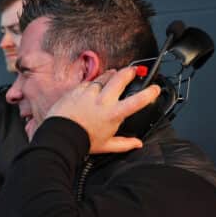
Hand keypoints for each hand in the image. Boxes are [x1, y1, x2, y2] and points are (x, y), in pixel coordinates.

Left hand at [46, 67, 160, 153]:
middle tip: (133, 71)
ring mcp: (90, 93)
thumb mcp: (107, 145)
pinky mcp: (78, 90)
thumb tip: (137, 144)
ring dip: (111, 75)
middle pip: (121, 78)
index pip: (137, 101)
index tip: (154, 88)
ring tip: (114, 75)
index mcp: (114, 114)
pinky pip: (89, 82)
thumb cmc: (83, 141)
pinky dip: (94, 83)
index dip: (150, 93)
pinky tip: (94, 87)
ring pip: (104, 77)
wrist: (60, 136)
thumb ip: (125, 144)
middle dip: (130, 72)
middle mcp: (103, 101)